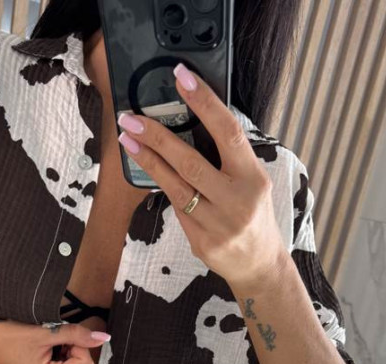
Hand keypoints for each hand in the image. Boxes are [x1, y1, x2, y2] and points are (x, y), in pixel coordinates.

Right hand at [0, 320, 110, 363]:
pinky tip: (44, 358)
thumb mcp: (45, 332)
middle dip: (76, 354)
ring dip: (69, 359)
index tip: (60, 338)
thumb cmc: (9, 337)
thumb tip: (104, 338)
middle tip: (55, 343)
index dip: (78, 346)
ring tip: (47, 350)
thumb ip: (76, 335)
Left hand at [116, 62, 289, 294]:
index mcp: (253, 178)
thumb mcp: (253, 181)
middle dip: (157, 137)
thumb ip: (229, 157)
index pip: (228, 133)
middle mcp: (236, 201)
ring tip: (127, 140)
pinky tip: (149, 170)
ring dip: (148, 161)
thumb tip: (194, 122)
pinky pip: (176, 209)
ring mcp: (217, 225)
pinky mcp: (201, 242)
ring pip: (176, 188)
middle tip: (131, 118)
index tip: (182, 78)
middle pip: (190, 163)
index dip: (205, 103)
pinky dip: (163, 187)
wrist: (258, 263)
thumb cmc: (253, 213)